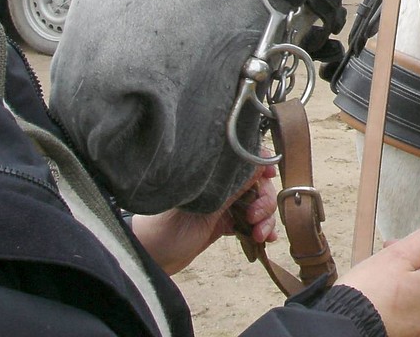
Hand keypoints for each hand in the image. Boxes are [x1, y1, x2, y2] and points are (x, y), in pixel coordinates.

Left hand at [131, 165, 277, 274]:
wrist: (149, 259)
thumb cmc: (165, 228)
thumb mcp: (202, 208)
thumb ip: (232, 188)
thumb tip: (259, 163)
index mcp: (212, 174)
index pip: (244, 159)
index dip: (262, 164)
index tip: (270, 175)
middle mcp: (220, 186)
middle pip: (257, 185)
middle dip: (264, 201)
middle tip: (254, 217)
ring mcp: (224, 205)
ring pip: (257, 205)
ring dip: (266, 219)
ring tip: (260, 235)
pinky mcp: (224, 224)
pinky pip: (251, 223)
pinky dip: (262, 229)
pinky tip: (266, 239)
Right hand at [337, 205, 419, 336]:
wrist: (343, 325)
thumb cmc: (370, 290)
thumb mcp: (401, 254)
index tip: (399, 250)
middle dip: (414, 270)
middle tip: (386, 264)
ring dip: (407, 289)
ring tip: (381, 284)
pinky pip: (412, 318)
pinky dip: (401, 309)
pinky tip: (382, 303)